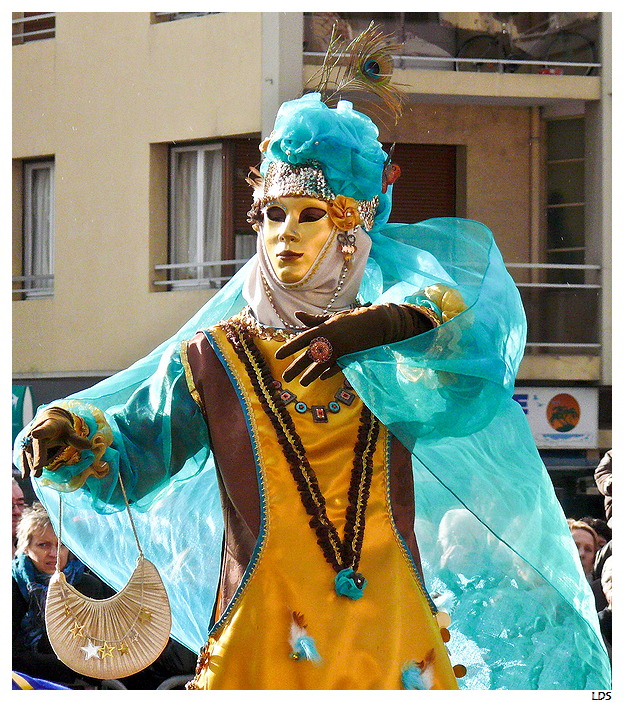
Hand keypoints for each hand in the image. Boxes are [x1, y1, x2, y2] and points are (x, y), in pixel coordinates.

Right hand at [21, 407, 91, 478]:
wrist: (48, 419)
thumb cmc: (60, 427)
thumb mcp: (69, 431)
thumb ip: (77, 439)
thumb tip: (89, 447)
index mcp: (49, 426)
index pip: (45, 429)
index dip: (41, 431)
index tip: (36, 433)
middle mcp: (36, 431)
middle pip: (36, 444)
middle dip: (37, 455)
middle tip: (38, 467)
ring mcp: (29, 439)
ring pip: (29, 452)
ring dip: (31, 463)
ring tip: (36, 474)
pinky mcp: (25, 446)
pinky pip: (24, 456)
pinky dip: (25, 465)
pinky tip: (26, 476)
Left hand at [275, 303, 434, 385]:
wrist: (375, 323)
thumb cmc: (352, 320)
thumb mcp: (332, 318)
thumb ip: (314, 320)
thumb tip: (298, 315)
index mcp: (323, 328)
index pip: (302, 339)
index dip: (289, 347)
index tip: (278, 355)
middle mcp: (329, 338)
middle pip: (309, 355)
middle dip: (296, 367)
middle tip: (285, 377)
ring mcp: (339, 348)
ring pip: (321, 364)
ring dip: (310, 374)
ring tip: (301, 382)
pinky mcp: (349, 355)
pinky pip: (336, 366)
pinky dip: (329, 372)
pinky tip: (322, 378)